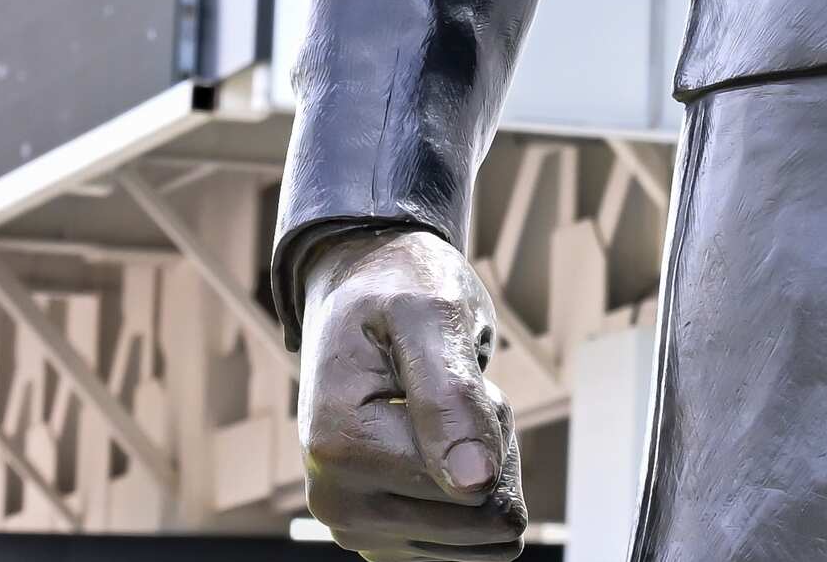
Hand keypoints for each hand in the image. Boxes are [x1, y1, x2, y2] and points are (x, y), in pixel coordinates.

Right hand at [295, 224, 526, 559]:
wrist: (363, 290)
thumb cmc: (398, 291)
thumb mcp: (431, 315)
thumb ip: (450, 397)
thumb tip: (474, 485)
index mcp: (338, 447)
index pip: (472, 486)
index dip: (490, 423)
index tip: (451, 365)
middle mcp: (335, 501)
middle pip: (477, 516)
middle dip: (491, 447)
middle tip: (452, 385)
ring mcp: (354, 525)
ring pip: (478, 534)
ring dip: (484, 466)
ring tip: (441, 405)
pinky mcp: (379, 537)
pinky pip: (465, 542)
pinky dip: (472, 488)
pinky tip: (439, 438)